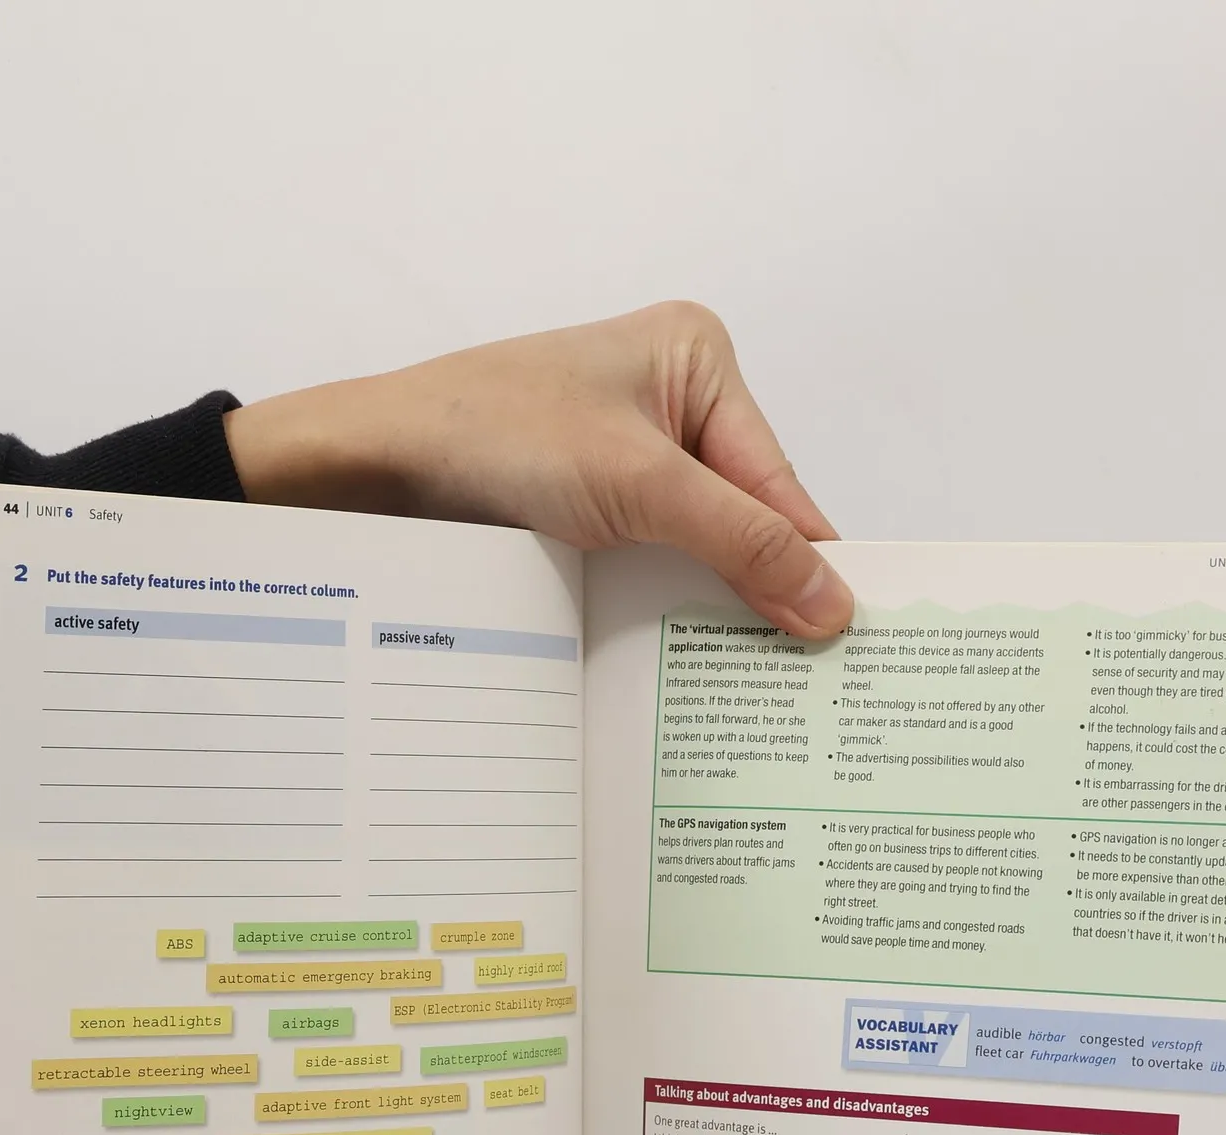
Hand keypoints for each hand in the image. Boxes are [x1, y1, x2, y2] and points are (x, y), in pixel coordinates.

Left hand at [223, 301, 853, 639]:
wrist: (372, 467)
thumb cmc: (497, 436)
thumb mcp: (640, 486)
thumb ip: (742, 542)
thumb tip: (832, 602)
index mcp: (697, 359)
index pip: (778, 479)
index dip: (811, 560)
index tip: (852, 635)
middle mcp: (668, 398)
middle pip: (743, 515)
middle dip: (761, 588)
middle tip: (806, 677)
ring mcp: (623, 452)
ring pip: (695, 544)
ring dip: (710, 606)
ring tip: (752, 683)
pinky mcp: (584, 501)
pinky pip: (648, 558)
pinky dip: (662, 603)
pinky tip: (679, 658)